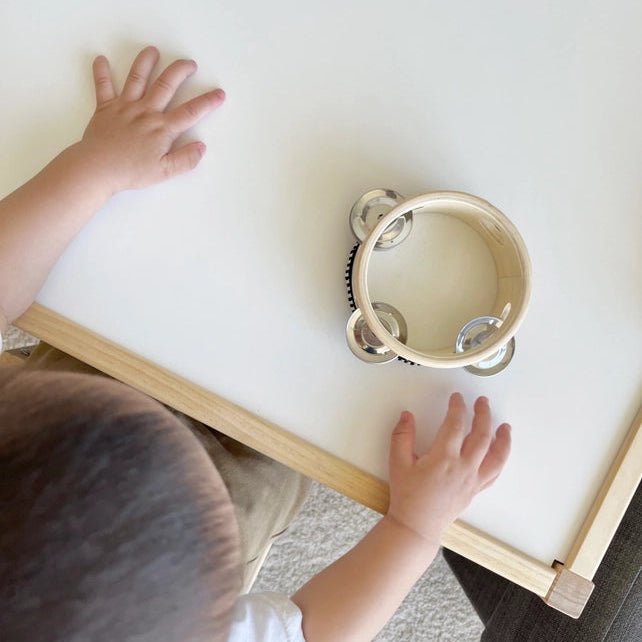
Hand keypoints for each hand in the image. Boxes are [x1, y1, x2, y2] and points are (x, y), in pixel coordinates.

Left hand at [79, 46, 224, 194]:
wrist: (97, 169)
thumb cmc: (131, 172)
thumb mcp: (164, 172)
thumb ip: (185, 160)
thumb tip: (201, 147)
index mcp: (162, 128)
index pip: (190, 112)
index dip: (207, 102)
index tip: (219, 93)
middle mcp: (146, 112)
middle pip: (166, 85)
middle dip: (180, 71)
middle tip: (190, 64)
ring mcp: (125, 107)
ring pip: (137, 78)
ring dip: (146, 62)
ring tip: (153, 51)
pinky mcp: (105, 108)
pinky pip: (103, 86)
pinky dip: (101, 72)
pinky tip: (101, 59)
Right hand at [386, 393, 510, 547]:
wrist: (417, 526)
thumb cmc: (407, 495)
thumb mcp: (398, 462)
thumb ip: (402, 436)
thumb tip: (407, 415)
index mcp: (443, 458)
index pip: (455, 424)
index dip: (457, 407)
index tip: (457, 397)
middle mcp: (463, 468)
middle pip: (481, 435)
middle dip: (483, 414)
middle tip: (482, 402)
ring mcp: (472, 480)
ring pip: (496, 455)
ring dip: (502, 438)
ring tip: (505, 426)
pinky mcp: (475, 490)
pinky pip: (494, 472)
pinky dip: (501, 459)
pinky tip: (500, 451)